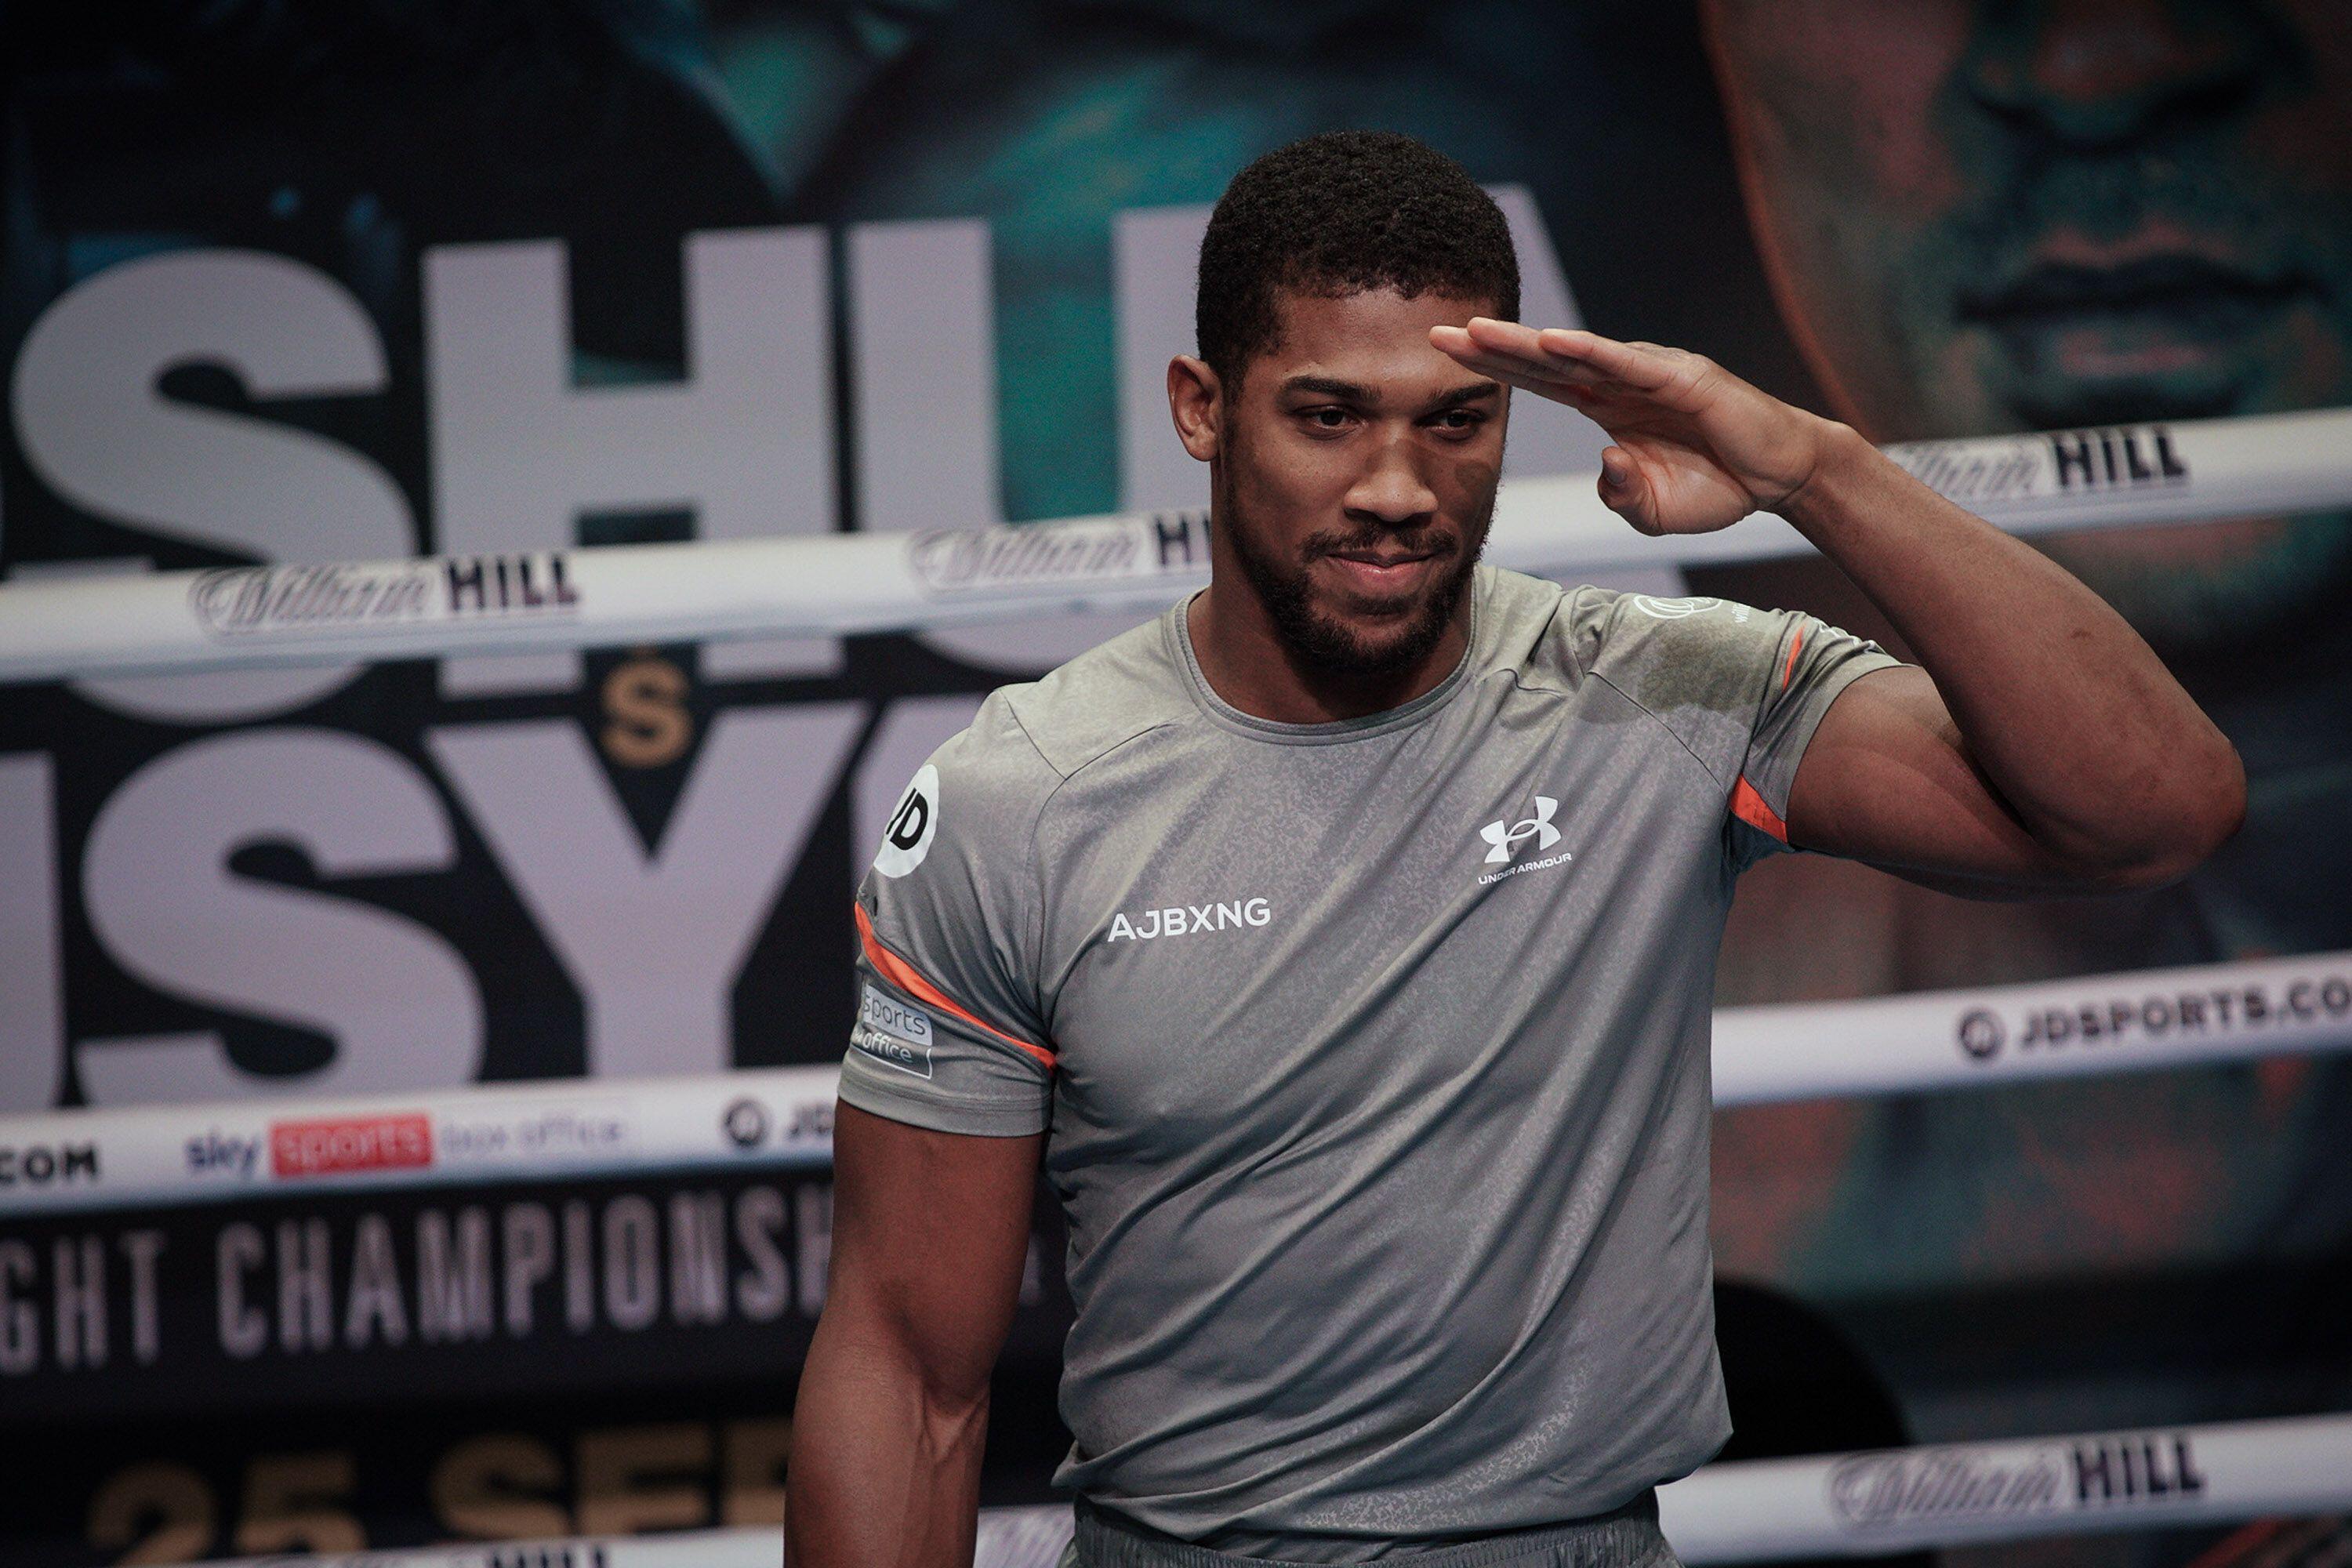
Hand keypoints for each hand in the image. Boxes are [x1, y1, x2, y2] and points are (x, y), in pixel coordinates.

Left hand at [1430, 319, 1837, 535]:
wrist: (1779, 476)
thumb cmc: (1715, 486)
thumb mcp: (1651, 510)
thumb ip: (1618, 496)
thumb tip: (1606, 467)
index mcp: (1605, 406)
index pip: (1537, 381)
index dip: (1492, 369)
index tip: (1444, 359)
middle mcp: (1620, 381)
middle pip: (1542, 360)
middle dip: (1489, 347)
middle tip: (1435, 335)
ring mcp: (1649, 374)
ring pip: (1575, 354)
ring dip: (1524, 342)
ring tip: (1476, 331)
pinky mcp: (1682, 378)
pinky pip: (1627, 364)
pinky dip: (1589, 351)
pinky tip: (1552, 341)